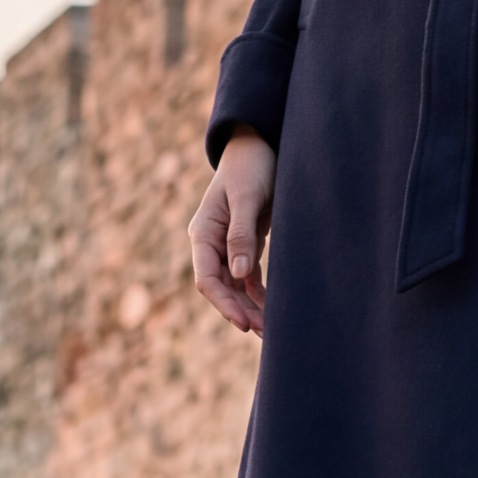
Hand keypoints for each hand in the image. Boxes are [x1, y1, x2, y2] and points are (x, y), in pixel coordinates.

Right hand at [188, 129, 277, 335]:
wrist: (261, 144)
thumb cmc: (252, 166)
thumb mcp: (247, 198)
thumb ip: (242, 234)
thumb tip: (238, 274)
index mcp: (203, 233)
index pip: (207, 278)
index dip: (224, 303)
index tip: (243, 322)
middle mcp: (212, 242)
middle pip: (221, 287)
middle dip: (240, 311)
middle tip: (264, 333)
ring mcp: (228, 244)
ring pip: (236, 285)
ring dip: (251, 306)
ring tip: (271, 329)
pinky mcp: (246, 242)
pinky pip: (249, 275)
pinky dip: (259, 292)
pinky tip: (273, 309)